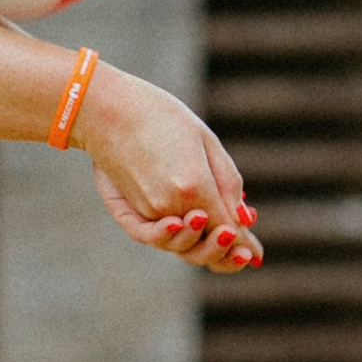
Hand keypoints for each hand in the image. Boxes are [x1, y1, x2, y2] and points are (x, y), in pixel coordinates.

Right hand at [79, 65, 261, 274]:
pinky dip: (170, 242)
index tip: (255, 252)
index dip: (244, 243)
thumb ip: (227, 182)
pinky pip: (151, 238)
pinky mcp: (128, 210)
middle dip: (227, 253)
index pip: (227, 229)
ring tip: (221, 243)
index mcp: (195, 186)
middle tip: (243, 252)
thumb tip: (244, 220)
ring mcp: (147, 211)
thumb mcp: (205, 140)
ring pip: (179, 246)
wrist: (106, 107)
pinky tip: (182, 235)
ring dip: (203, 251)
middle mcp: (170, 206)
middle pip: (204, 246)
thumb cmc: (161, 115)